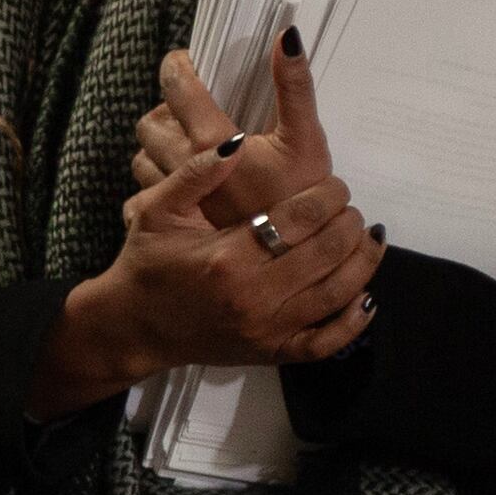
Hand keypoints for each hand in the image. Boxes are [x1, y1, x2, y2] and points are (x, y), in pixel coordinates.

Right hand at [47, 46, 378, 403]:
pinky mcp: (270, 352)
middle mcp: (254, 294)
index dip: (330, 194)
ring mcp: (266, 327)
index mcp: (228, 255)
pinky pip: (327, 342)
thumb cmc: (145, 265)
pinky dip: (353, 322)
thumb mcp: (156, 212)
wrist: (130, 328)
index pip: (303, 216)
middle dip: (349, 223)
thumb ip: (194, 176)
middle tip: (348, 209)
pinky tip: (364, 297)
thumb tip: (236, 142)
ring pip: (338, 291)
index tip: (333, 185)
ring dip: (362, 261)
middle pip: (329, 250)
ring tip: (364, 239)